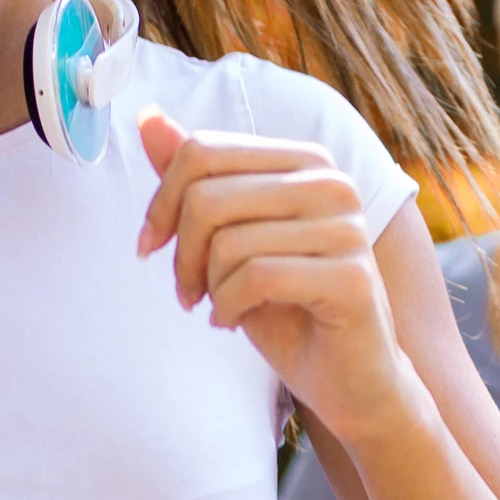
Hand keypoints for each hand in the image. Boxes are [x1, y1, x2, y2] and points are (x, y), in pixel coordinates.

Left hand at [136, 112, 417, 447]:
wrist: (351, 381)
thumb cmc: (288, 309)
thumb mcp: (230, 239)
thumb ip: (197, 181)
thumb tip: (148, 118)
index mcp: (305, 161)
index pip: (204, 151)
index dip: (161, 203)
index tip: (151, 246)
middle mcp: (333, 183)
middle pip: (208, 195)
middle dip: (181, 253)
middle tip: (186, 292)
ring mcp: (347, 228)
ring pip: (228, 242)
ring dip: (206, 287)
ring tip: (217, 309)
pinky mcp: (351, 278)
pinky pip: (256, 277)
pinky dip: (227, 307)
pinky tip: (232, 322)